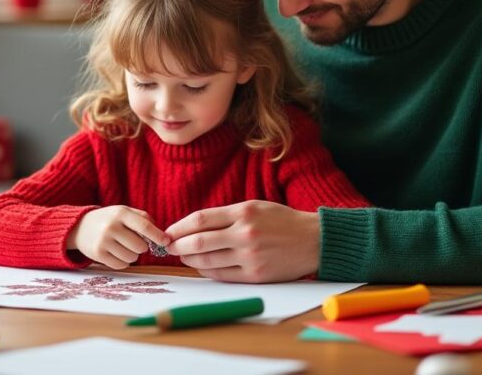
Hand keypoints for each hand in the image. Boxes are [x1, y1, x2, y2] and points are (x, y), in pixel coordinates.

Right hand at [67, 206, 169, 269]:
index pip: (144, 226)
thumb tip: (161, 236)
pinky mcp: (98, 254)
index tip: (166, 242)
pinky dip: (123, 262)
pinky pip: (121, 265)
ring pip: (132, 258)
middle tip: (135, 242)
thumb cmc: (109, 219)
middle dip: (142, 247)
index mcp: (120, 213)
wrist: (80, 227)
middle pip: (140, 246)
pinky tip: (116, 253)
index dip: (158, 236)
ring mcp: (103, 241)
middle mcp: (111, 226)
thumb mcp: (124, 212)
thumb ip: (144, 219)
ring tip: (123, 247)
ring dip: (132, 255)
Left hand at [165, 200, 318, 282]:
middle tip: (168, 246)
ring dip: (190, 260)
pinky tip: (201, 266)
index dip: (179, 227)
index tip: (169, 231)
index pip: (200, 220)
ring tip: (184, 256)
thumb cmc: (281, 221)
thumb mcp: (254, 207)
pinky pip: (222, 275)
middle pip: (199, 241)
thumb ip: (225, 216)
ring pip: (208, 261)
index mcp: (243, 212)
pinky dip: (207, 271)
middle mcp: (245, 234)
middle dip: (178, 245)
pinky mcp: (255, 275)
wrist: (313, 241)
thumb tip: (193, 227)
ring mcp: (250, 256)